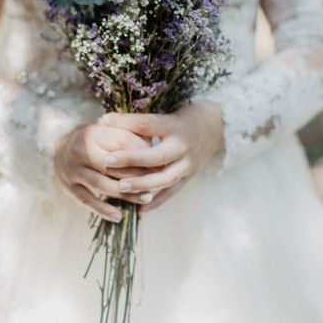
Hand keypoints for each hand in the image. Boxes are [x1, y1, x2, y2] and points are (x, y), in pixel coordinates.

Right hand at [53, 123, 157, 222]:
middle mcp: (80, 150)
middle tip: (158, 183)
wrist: (59, 147)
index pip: (122, 144)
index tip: (161, 163)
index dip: (142, 154)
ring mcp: (72, 170)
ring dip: (126, 194)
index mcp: (93, 133)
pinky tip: (119, 216)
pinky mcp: (68, 186)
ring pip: (102, 185)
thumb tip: (155, 153)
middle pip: (112, 167)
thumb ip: (131, 137)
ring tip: (146, 198)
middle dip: (137, 175)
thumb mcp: (110, 131)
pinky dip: (103, 210)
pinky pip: (87, 200)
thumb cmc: (96, 139)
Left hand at [97, 100, 224, 213]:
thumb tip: (104, 121)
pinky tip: (139, 210)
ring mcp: (188, 164)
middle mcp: (183, 146)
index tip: (103, 121)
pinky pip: (172, 192)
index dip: (125, 122)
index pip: (147, 124)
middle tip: (107, 160)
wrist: (219, 127)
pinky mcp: (189, 177)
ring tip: (120, 187)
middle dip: (131, 159)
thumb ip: (140, 121)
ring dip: (142, 184)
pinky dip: (156, 202)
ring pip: (164, 178)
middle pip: (156, 155)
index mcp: (176, 126)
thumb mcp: (168, 113)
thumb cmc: (187, 117)